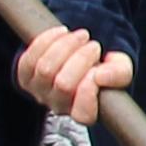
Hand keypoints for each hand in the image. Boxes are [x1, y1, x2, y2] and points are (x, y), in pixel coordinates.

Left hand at [17, 24, 134, 126]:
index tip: (98, 70)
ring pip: (45, 69)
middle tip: (93, 46)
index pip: (83, 113)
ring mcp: (39, 92)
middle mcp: (59, 106)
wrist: (81, 51)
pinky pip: (30, 58)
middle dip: (82, 58)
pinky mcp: (25, 76)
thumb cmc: (102, 64)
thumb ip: (119, 74)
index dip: (89, 90)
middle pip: (64, 85)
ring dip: (65, 45)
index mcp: (85, 112)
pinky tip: (62, 33)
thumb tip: (101, 76)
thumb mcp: (121, 68)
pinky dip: (47, 40)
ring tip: (80, 36)